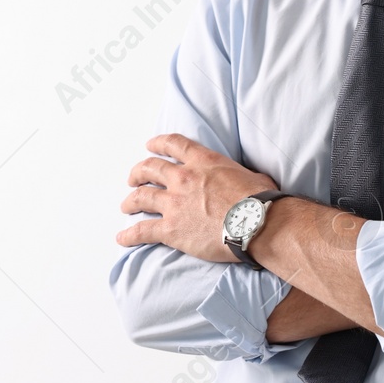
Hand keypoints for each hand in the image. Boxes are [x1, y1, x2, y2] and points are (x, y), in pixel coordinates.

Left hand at [115, 134, 278, 261]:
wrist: (256, 224)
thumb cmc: (260, 201)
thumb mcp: (252, 176)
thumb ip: (240, 176)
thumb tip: (251, 181)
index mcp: (203, 162)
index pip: (174, 145)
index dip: (158, 143)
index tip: (150, 146)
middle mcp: (183, 178)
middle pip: (150, 168)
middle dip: (138, 172)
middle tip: (134, 178)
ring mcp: (174, 203)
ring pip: (141, 197)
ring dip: (130, 201)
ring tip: (126, 206)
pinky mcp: (170, 229)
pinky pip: (143, 230)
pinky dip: (130, 235)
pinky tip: (122, 239)